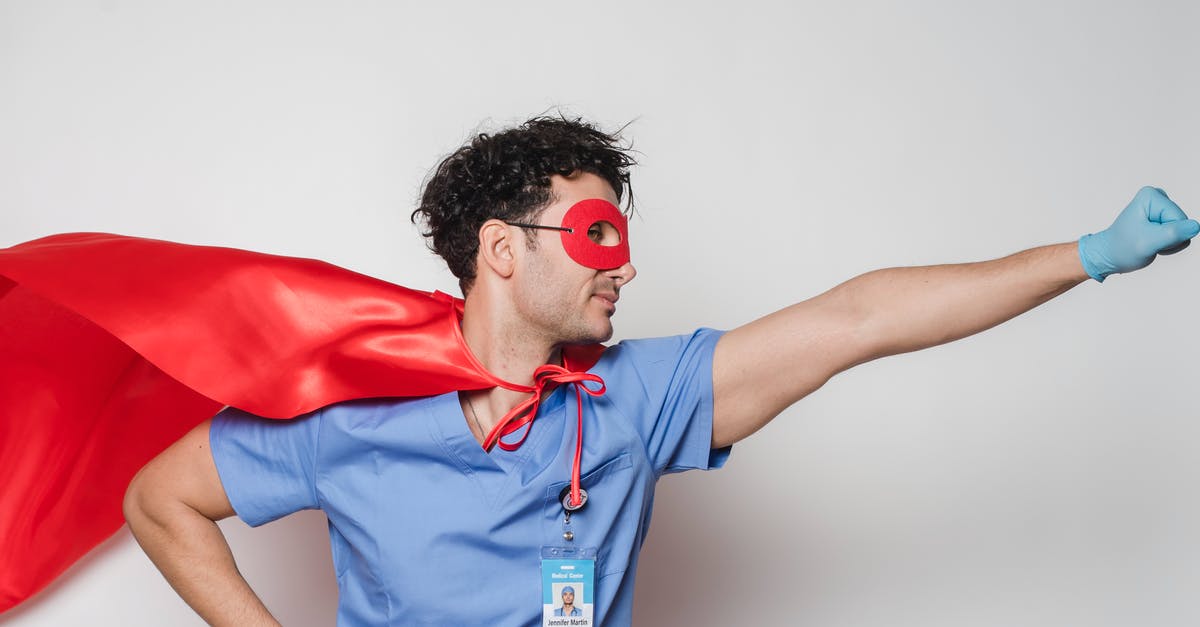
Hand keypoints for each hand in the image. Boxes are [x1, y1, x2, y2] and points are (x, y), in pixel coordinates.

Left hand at [1078, 186, 1199, 281]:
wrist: (1109, 255)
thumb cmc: (1122, 248)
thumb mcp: (1148, 243)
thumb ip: (1172, 234)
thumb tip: (1194, 226)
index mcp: (1151, 197)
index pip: (1179, 219)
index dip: (1166, 234)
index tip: (1146, 237)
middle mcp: (1157, 197)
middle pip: (1183, 222)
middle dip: (1168, 238)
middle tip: (1147, 241)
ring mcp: (1161, 207)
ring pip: (1184, 229)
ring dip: (1168, 242)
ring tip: (1148, 241)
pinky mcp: (1163, 217)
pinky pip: (1181, 233)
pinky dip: (1169, 243)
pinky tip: (1152, 241)